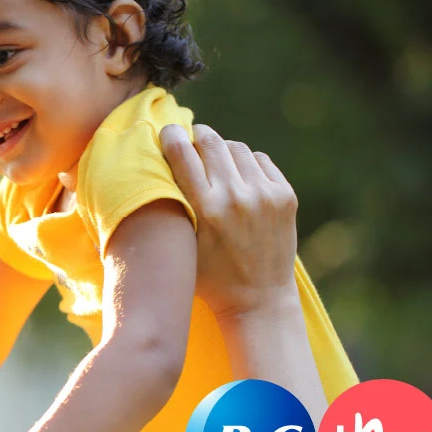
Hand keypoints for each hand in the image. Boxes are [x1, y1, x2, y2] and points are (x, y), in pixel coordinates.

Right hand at [159, 124, 299, 318]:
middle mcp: (237, 197)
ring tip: (215, 167)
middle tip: (190, 142)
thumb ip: (168, 207)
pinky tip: (238, 180)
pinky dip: (245, 164)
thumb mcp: (180, 244)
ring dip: (221, 152)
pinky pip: (259, 160)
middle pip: (211, 141)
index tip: (167, 132)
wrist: (259, 299)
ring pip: (235, 147)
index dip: (171, 136)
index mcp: (206, 209)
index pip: (183, 152)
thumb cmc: (209, 276)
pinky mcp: (284, 196)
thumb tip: (146, 169)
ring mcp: (265, 195)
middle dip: (197, 136)